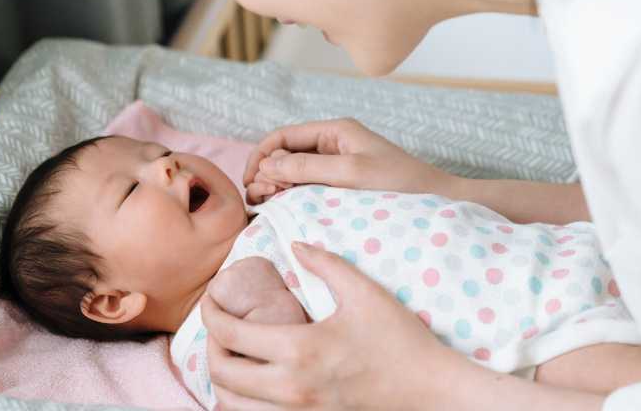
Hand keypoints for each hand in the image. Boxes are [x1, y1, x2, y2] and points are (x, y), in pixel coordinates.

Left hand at [200, 241, 457, 409]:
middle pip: (222, 375)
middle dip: (210, 347)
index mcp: (300, 350)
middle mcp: (291, 389)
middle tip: (220, 326)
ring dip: (222, 381)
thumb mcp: (364, 292)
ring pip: (232, 407)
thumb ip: (325, 263)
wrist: (431, 391)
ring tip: (232, 356)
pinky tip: (253, 386)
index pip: (230, 335)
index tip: (212, 298)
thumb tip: (294, 245)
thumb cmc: (399, 340)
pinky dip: (243, 405)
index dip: (211, 314)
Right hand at [242, 118, 449, 197]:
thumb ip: (308, 166)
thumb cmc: (399, 184)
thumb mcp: (350, 173)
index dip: (262, 155)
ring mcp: (338, 164)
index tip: (250, 181)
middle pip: (286, 152)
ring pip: (295, 170)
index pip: (284, 136)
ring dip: (277, 184)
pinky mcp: (343, 183)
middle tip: (258, 199)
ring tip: (267, 205)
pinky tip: (286, 208)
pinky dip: (293, 194)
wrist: (436, 200)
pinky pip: (309, 184)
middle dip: (266, 172)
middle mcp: (334, 143)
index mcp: (335, 131)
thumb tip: (267, 165)